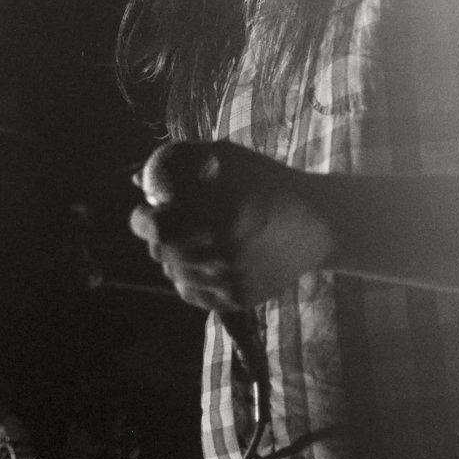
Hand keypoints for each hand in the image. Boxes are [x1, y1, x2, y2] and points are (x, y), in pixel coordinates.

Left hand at [129, 140, 333, 309]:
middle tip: (164, 223)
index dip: (142, 220)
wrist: (320, 222)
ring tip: (186, 238)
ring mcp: (233, 282)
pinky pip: (192, 293)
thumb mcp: (229, 159)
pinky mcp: (240, 299)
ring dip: (170, 257)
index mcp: (224, 217)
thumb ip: (183, 162)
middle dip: (156, 236)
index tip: (144, 210)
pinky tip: (197, 259)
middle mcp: (227, 255)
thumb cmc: (269, 182)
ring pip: (174, 275)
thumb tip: (138, 178)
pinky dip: (186, 277)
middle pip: (162, 254)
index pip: (159, 229)